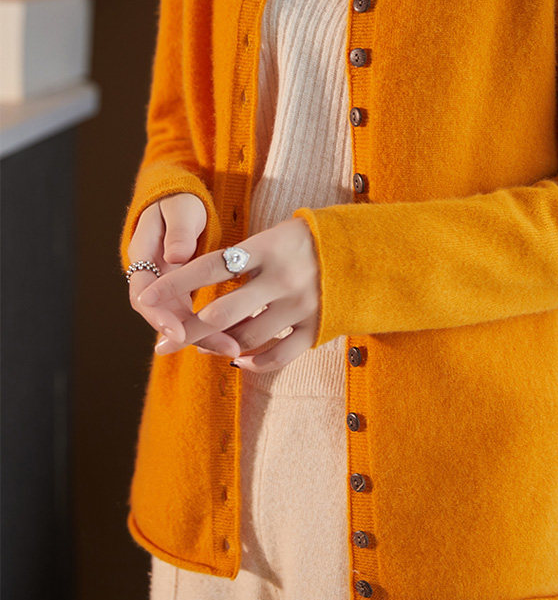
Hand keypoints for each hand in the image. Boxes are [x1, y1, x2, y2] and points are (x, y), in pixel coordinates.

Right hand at [127, 192, 240, 358]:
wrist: (181, 201)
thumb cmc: (179, 202)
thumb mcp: (180, 209)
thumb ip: (179, 232)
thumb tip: (176, 256)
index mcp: (143, 257)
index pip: (143, 295)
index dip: (160, 317)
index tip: (179, 334)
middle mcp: (152, 277)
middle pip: (164, 315)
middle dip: (192, 336)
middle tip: (225, 350)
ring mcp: (167, 286)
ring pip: (181, 318)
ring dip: (205, 335)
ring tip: (234, 350)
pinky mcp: (183, 291)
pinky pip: (194, 313)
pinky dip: (211, 325)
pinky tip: (234, 337)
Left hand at [136, 218, 320, 371]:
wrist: (370, 251)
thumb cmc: (309, 241)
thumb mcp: (275, 236)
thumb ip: (243, 261)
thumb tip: (198, 290)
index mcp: (268, 247)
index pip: (210, 267)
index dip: (175, 283)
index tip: (146, 297)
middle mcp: (282, 278)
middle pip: (222, 312)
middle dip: (188, 332)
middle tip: (163, 345)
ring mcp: (301, 305)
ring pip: (247, 338)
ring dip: (220, 346)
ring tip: (204, 346)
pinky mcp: (318, 327)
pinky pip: (279, 355)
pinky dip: (255, 362)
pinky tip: (239, 360)